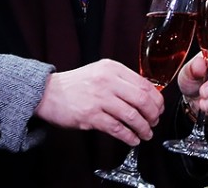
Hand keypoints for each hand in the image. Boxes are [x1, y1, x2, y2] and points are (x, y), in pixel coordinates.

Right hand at [34, 58, 163, 144]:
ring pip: (132, 115)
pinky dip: (129, 136)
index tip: (159, 107)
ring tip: (146, 133)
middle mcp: (107, 81)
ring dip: (143, 128)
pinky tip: (133, 139)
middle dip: (153, 114)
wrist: (48, 93)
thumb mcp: (101, 71)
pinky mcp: (90, 116)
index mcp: (113, 68)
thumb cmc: (76, 84)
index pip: (144, 83)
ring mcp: (99, 99)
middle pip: (142, 99)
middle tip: (155, 121)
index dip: (156, 99)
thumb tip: (146, 94)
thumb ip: (122, 80)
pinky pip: (117, 128)